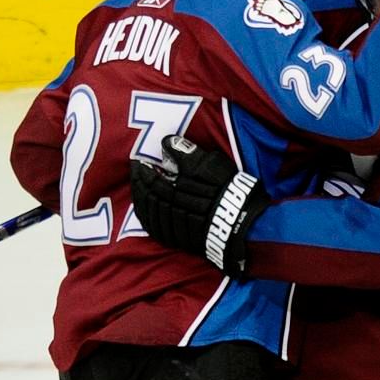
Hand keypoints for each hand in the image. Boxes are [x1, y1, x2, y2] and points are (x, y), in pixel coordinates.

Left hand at [130, 135, 269, 277]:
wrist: (244, 222)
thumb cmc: (230, 189)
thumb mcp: (213, 164)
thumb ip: (188, 153)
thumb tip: (167, 141)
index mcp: (181, 188)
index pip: (153, 178)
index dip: (143, 170)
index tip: (138, 161)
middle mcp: (176, 207)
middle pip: (149, 195)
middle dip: (140, 183)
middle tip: (135, 174)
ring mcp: (177, 225)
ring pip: (150, 212)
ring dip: (141, 200)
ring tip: (139, 189)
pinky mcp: (181, 238)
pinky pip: (157, 229)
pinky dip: (148, 218)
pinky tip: (145, 211)